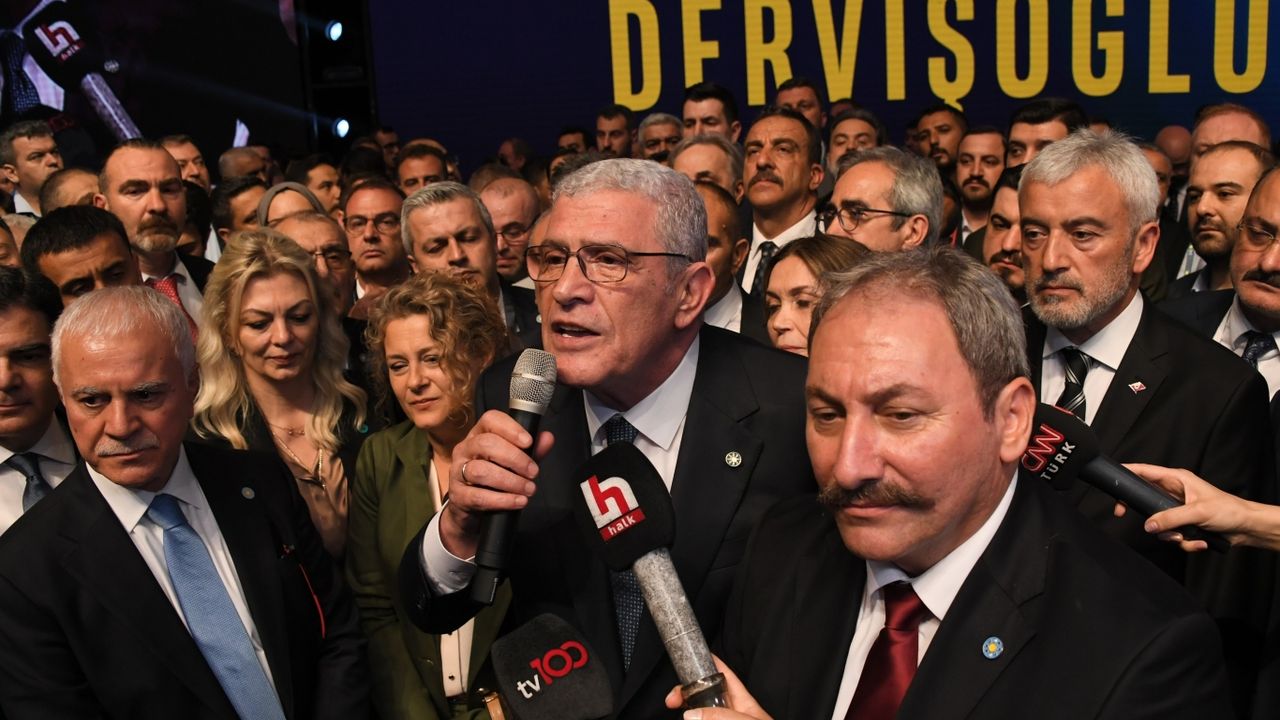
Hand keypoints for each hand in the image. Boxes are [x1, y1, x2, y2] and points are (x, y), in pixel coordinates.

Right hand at [439, 410, 554, 557]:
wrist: (470, 506)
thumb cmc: (494, 478)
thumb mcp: (515, 462)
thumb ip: (532, 450)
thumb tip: (548, 438)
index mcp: (479, 435)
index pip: (490, 420)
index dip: (511, 428)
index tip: (529, 442)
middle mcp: (465, 449)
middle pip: (486, 444)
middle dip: (515, 458)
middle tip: (533, 472)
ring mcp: (457, 472)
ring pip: (480, 471)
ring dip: (510, 481)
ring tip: (528, 489)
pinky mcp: (458, 496)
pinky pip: (478, 496)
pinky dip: (502, 500)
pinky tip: (518, 501)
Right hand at [663, 655, 772, 719]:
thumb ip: (720, 716)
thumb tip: (691, 713)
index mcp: (743, 703)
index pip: (724, 675)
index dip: (708, 664)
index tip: (687, 661)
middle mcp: (731, 715)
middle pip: (704, 698)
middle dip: (686, 695)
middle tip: (672, 701)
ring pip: (699, 715)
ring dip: (687, 714)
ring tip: (677, 711)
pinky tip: (686, 719)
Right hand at [1124, 463, 1277, 551]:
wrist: (1247, 528)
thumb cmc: (1229, 510)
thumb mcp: (1196, 512)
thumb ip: (1169, 518)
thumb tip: (1148, 524)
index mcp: (1177, 479)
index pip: (1145, 471)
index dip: (1128, 473)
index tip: (1113, 479)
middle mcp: (1175, 493)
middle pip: (1145, 499)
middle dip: (1144, 514)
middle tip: (1123, 513)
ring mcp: (1179, 509)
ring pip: (1159, 522)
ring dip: (1171, 534)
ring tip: (1186, 536)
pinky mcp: (1185, 524)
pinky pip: (1172, 534)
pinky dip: (1185, 542)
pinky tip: (1199, 541)